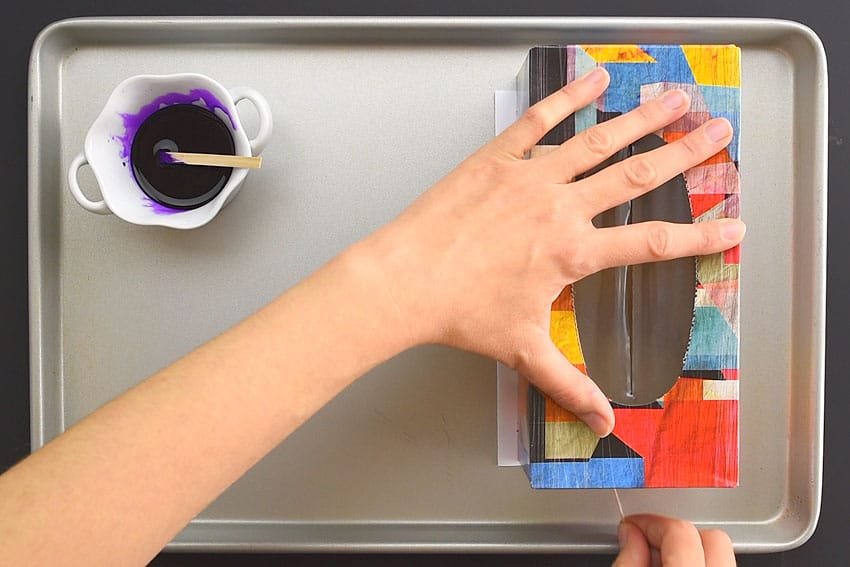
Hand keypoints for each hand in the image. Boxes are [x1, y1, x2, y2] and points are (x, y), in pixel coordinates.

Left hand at [358, 66, 744, 436]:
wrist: (406, 281)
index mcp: (573, 253)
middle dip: (685, 154)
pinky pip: (540, 119)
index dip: (700, 237)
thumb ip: (569, 385)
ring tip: (676, 98)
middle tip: (720, 134)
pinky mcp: (498, 158)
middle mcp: (560, 208)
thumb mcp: (522, 351)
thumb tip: (603, 422)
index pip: (652, 243)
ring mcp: (530, 177)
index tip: (734, 225)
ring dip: (642, 118)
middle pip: (638, 176)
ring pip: (599, 140)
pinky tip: (595, 79)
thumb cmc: (461, 313)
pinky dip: (570, 97)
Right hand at [614, 514, 735, 565]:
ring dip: (691, 551)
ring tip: (660, 560)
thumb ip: (627, 561)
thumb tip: (630, 536)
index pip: (679, 532)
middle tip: (648, 542)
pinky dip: (699, 564)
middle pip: (712, 539)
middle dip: (677, 534)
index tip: (633, 526)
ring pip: (721, 555)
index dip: (650, 523)